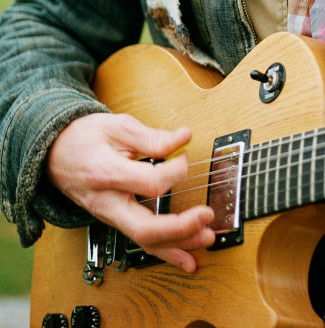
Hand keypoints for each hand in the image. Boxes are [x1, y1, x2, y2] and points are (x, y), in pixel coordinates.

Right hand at [45, 112, 215, 271]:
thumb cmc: (84, 138)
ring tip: (207, 238)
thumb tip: (184, 138)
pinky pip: (141, 242)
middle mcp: (108, 203)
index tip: (184, 154)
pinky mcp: (116, 221)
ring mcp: (110, 217)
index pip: (150, 183)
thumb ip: (152, 136)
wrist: (54, 154)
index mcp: (108, 174)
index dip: (176, 170)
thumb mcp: (117, 126)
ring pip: (145, 241)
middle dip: (180, 227)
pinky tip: (187, 260)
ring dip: (180, 244)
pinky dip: (167, 253)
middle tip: (206, 215)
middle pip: (146, 228)